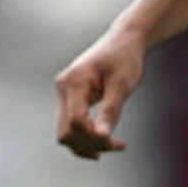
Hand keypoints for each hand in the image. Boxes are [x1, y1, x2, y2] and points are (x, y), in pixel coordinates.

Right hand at [53, 31, 148, 159]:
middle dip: (90, 144)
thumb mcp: (121, 85)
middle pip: (66, 131)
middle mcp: (63, 87)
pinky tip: (103, 140)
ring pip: (66, 131)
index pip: (76, 121)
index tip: (119, 143)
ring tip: (113, 145)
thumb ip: (110, 111)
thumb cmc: (124, 58)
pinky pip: (71, 124)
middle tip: (117, 145)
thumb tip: (101, 137)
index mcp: (74, 82)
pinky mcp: (69, 97)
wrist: (123, 41)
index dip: (95, 138)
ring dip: (87, 143)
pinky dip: (85, 136)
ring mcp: (64, 92)